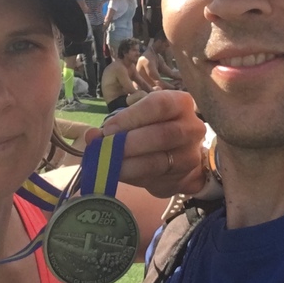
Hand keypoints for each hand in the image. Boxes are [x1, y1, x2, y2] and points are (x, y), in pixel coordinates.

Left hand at [92, 90, 206, 197]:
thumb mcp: (136, 120)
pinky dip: (134, 178)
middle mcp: (192, 127)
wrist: (178, 156)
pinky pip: (157, 179)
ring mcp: (191, 154)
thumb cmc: (153, 129)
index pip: (158, 105)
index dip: (131, 117)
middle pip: (162, 135)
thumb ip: (116, 126)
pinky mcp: (186, 178)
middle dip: (129, 144)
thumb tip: (91, 136)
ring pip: (160, 161)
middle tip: (106, 150)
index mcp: (180, 103)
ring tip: (108, 165)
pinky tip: (120, 175)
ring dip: (129, 165)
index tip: (108, 129)